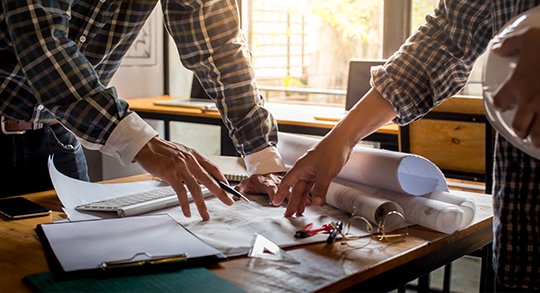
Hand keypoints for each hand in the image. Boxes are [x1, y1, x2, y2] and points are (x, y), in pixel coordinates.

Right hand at [134, 137, 233, 219]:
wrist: (146, 145)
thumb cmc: (162, 150)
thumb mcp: (182, 153)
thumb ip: (192, 163)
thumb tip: (202, 174)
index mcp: (194, 156)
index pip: (213, 168)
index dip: (223, 179)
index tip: (228, 189)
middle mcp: (190, 161)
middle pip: (209, 179)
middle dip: (221, 193)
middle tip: (229, 202)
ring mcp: (181, 167)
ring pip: (196, 188)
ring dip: (202, 204)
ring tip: (205, 215)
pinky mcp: (170, 173)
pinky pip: (181, 192)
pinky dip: (185, 204)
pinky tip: (188, 212)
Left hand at [234, 172, 305, 204]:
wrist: (264, 167)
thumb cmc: (256, 179)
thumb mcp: (246, 183)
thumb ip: (240, 190)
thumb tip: (235, 197)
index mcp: (267, 182)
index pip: (271, 189)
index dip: (274, 195)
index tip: (276, 202)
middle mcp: (278, 182)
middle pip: (285, 190)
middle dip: (291, 199)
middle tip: (296, 208)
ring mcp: (286, 182)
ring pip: (294, 189)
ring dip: (301, 197)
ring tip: (308, 204)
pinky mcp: (290, 183)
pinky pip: (299, 188)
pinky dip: (305, 194)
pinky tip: (311, 200)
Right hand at [273, 134, 351, 216]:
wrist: (342, 141)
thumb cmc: (331, 151)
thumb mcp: (325, 172)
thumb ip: (321, 189)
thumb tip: (318, 203)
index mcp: (300, 168)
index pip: (286, 183)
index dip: (281, 193)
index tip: (276, 202)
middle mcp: (304, 170)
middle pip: (296, 189)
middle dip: (293, 202)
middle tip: (290, 214)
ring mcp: (312, 171)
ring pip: (305, 188)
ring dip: (302, 200)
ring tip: (300, 212)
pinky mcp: (320, 172)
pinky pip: (313, 186)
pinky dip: (312, 194)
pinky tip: (313, 201)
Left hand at [492, 28, 539, 145]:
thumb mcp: (530, 37)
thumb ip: (511, 43)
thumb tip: (497, 49)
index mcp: (519, 83)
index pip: (500, 101)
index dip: (499, 104)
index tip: (502, 105)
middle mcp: (531, 100)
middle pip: (519, 125)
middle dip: (520, 130)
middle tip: (522, 130)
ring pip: (538, 135)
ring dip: (536, 138)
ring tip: (537, 140)